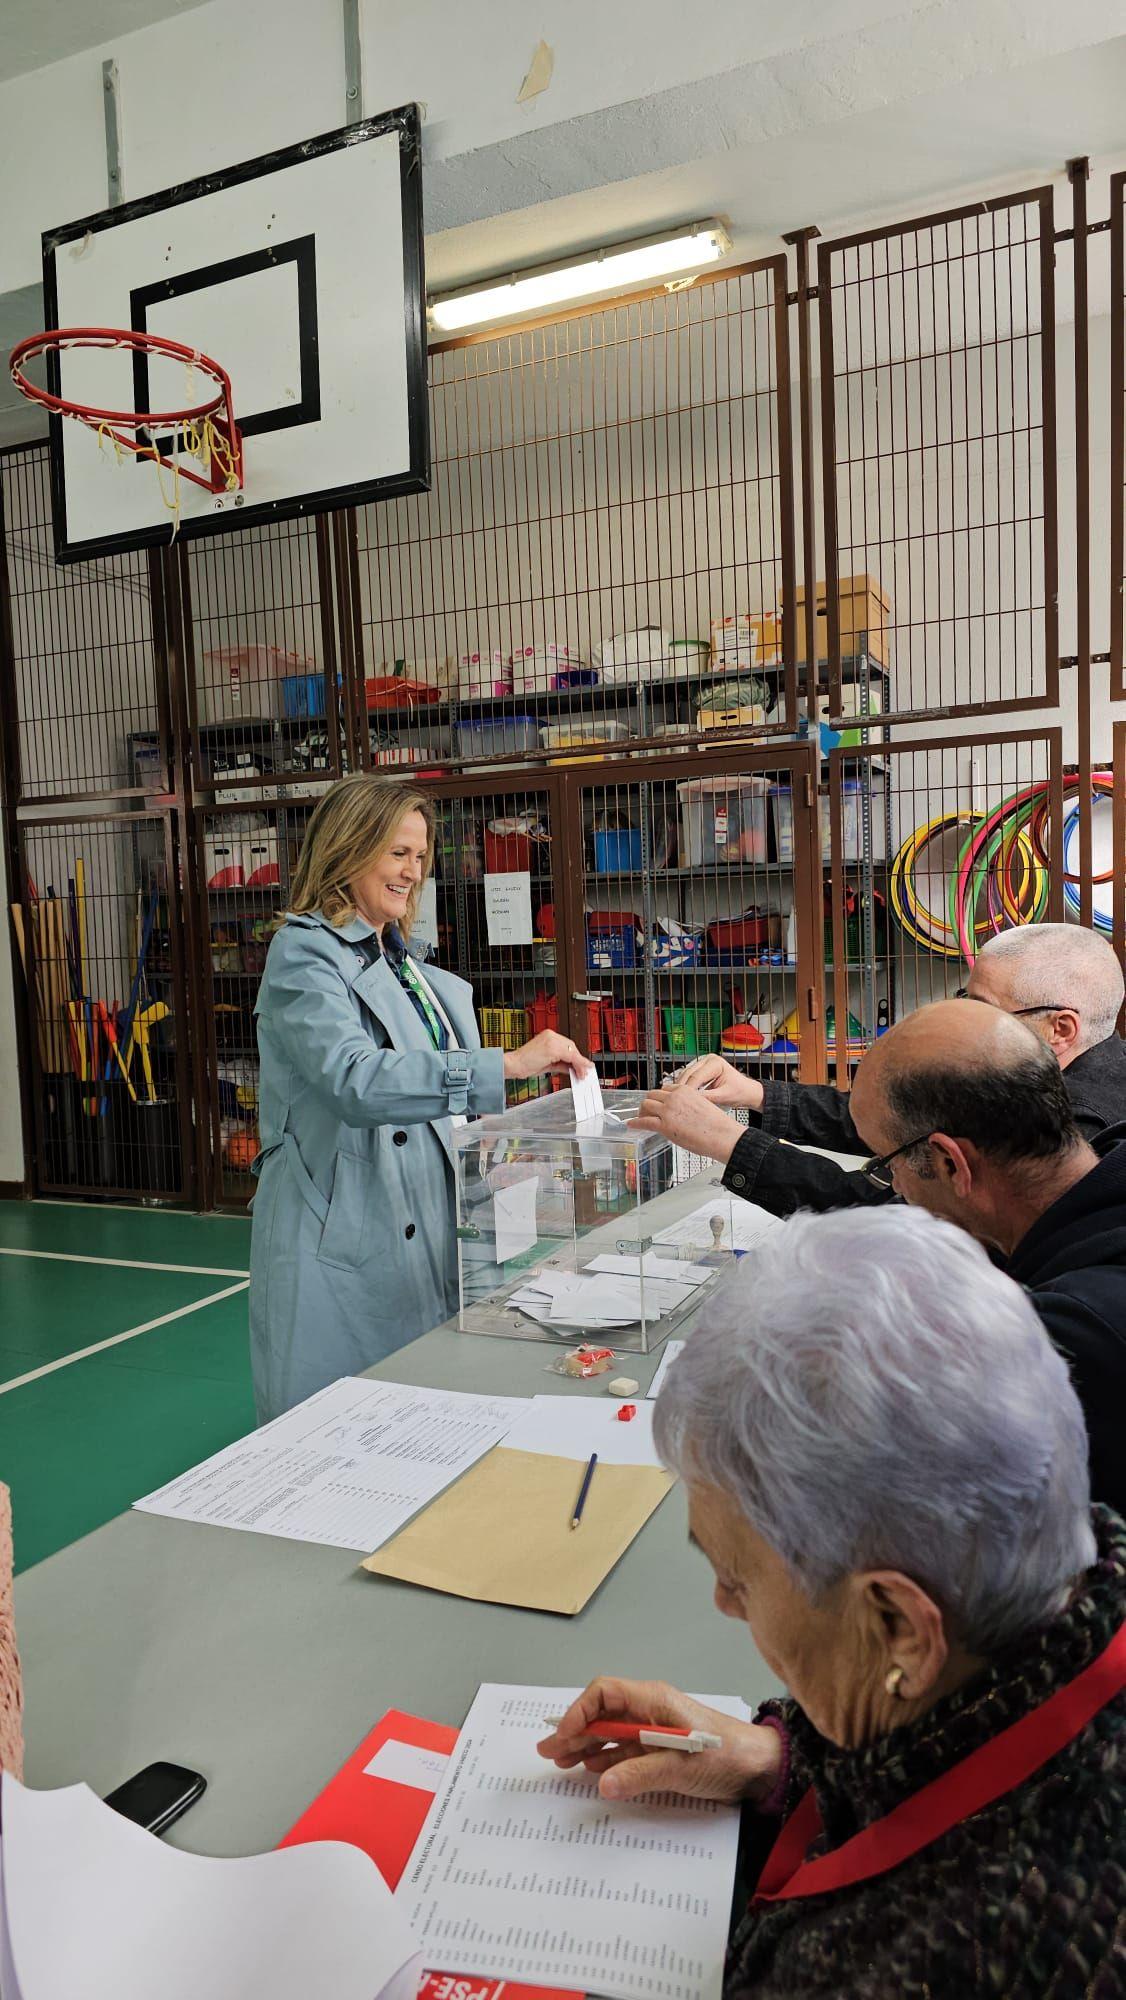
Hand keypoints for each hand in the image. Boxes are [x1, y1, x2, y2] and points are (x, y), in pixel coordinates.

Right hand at [504, 1030, 592, 1080]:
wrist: (513, 1064)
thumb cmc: (525, 1063)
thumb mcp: (547, 1063)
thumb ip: (561, 1064)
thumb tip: (572, 1067)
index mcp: (548, 1036)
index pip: (567, 1045)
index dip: (576, 1057)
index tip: (582, 1065)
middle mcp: (551, 1035)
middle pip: (572, 1047)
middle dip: (579, 1061)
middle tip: (584, 1072)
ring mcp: (551, 1040)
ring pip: (572, 1051)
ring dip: (580, 1064)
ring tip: (582, 1074)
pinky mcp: (552, 1048)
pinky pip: (570, 1056)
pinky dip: (577, 1064)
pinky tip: (580, 1071)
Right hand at [538, 1677, 781, 1805]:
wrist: (760, 1769)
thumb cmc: (726, 1755)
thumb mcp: (682, 1766)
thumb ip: (641, 1773)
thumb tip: (602, 1783)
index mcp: (653, 1700)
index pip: (604, 1693)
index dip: (579, 1711)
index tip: (562, 1735)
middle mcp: (650, 1711)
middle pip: (602, 1714)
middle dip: (574, 1730)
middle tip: (548, 1751)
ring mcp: (655, 1730)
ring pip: (611, 1733)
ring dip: (586, 1746)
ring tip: (561, 1761)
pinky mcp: (662, 1750)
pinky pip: (625, 1751)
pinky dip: (605, 1760)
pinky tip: (592, 1770)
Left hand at [630, 1085, 740, 1164]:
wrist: (722, 1135)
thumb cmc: (717, 1125)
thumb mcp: (702, 1105)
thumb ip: (688, 1104)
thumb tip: (680, 1112)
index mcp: (685, 1090)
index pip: (664, 1089)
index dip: (658, 1097)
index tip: (656, 1102)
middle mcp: (674, 1098)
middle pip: (652, 1095)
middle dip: (647, 1103)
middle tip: (645, 1111)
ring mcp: (668, 1111)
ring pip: (645, 1106)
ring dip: (641, 1112)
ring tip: (639, 1118)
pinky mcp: (664, 1125)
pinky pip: (644, 1122)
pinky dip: (635, 1123)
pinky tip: (632, 1125)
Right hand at [673, 1054, 763, 1111]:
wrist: (746, 1091)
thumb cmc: (740, 1091)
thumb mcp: (724, 1096)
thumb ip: (708, 1097)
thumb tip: (692, 1100)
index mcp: (715, 1062)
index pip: (696, 1076)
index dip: (688, 1089)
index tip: (681, 1101)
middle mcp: (708, 1059)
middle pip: (688, 1074)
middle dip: (681, 1088)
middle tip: (674, 1101)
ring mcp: (703, 1063)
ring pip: (686, 1075)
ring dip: (681, 1087)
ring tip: (675, 1099)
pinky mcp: (700, 1070)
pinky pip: (689, 1077)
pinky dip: (685, 1086)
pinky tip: (681, 1096)